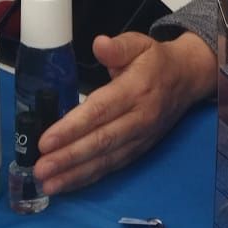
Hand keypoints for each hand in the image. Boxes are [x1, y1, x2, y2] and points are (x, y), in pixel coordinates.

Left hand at [35, 31, 214, 192]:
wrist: (187, 79)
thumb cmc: (156, 61)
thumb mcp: (140, 44)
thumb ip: (118, 46)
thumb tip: (99, 45)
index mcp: (136, 90)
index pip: (100, 111)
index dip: (72, 127)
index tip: (46, 140)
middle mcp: (140, 118)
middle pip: (101, 141)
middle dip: (68, 157)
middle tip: (40, 169)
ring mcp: (140, 138)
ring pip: (106, 160)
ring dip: (75, 174)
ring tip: (48, 184)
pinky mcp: (139, 150)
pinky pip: (113, 167)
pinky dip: (89, 178)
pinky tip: (67, 184)